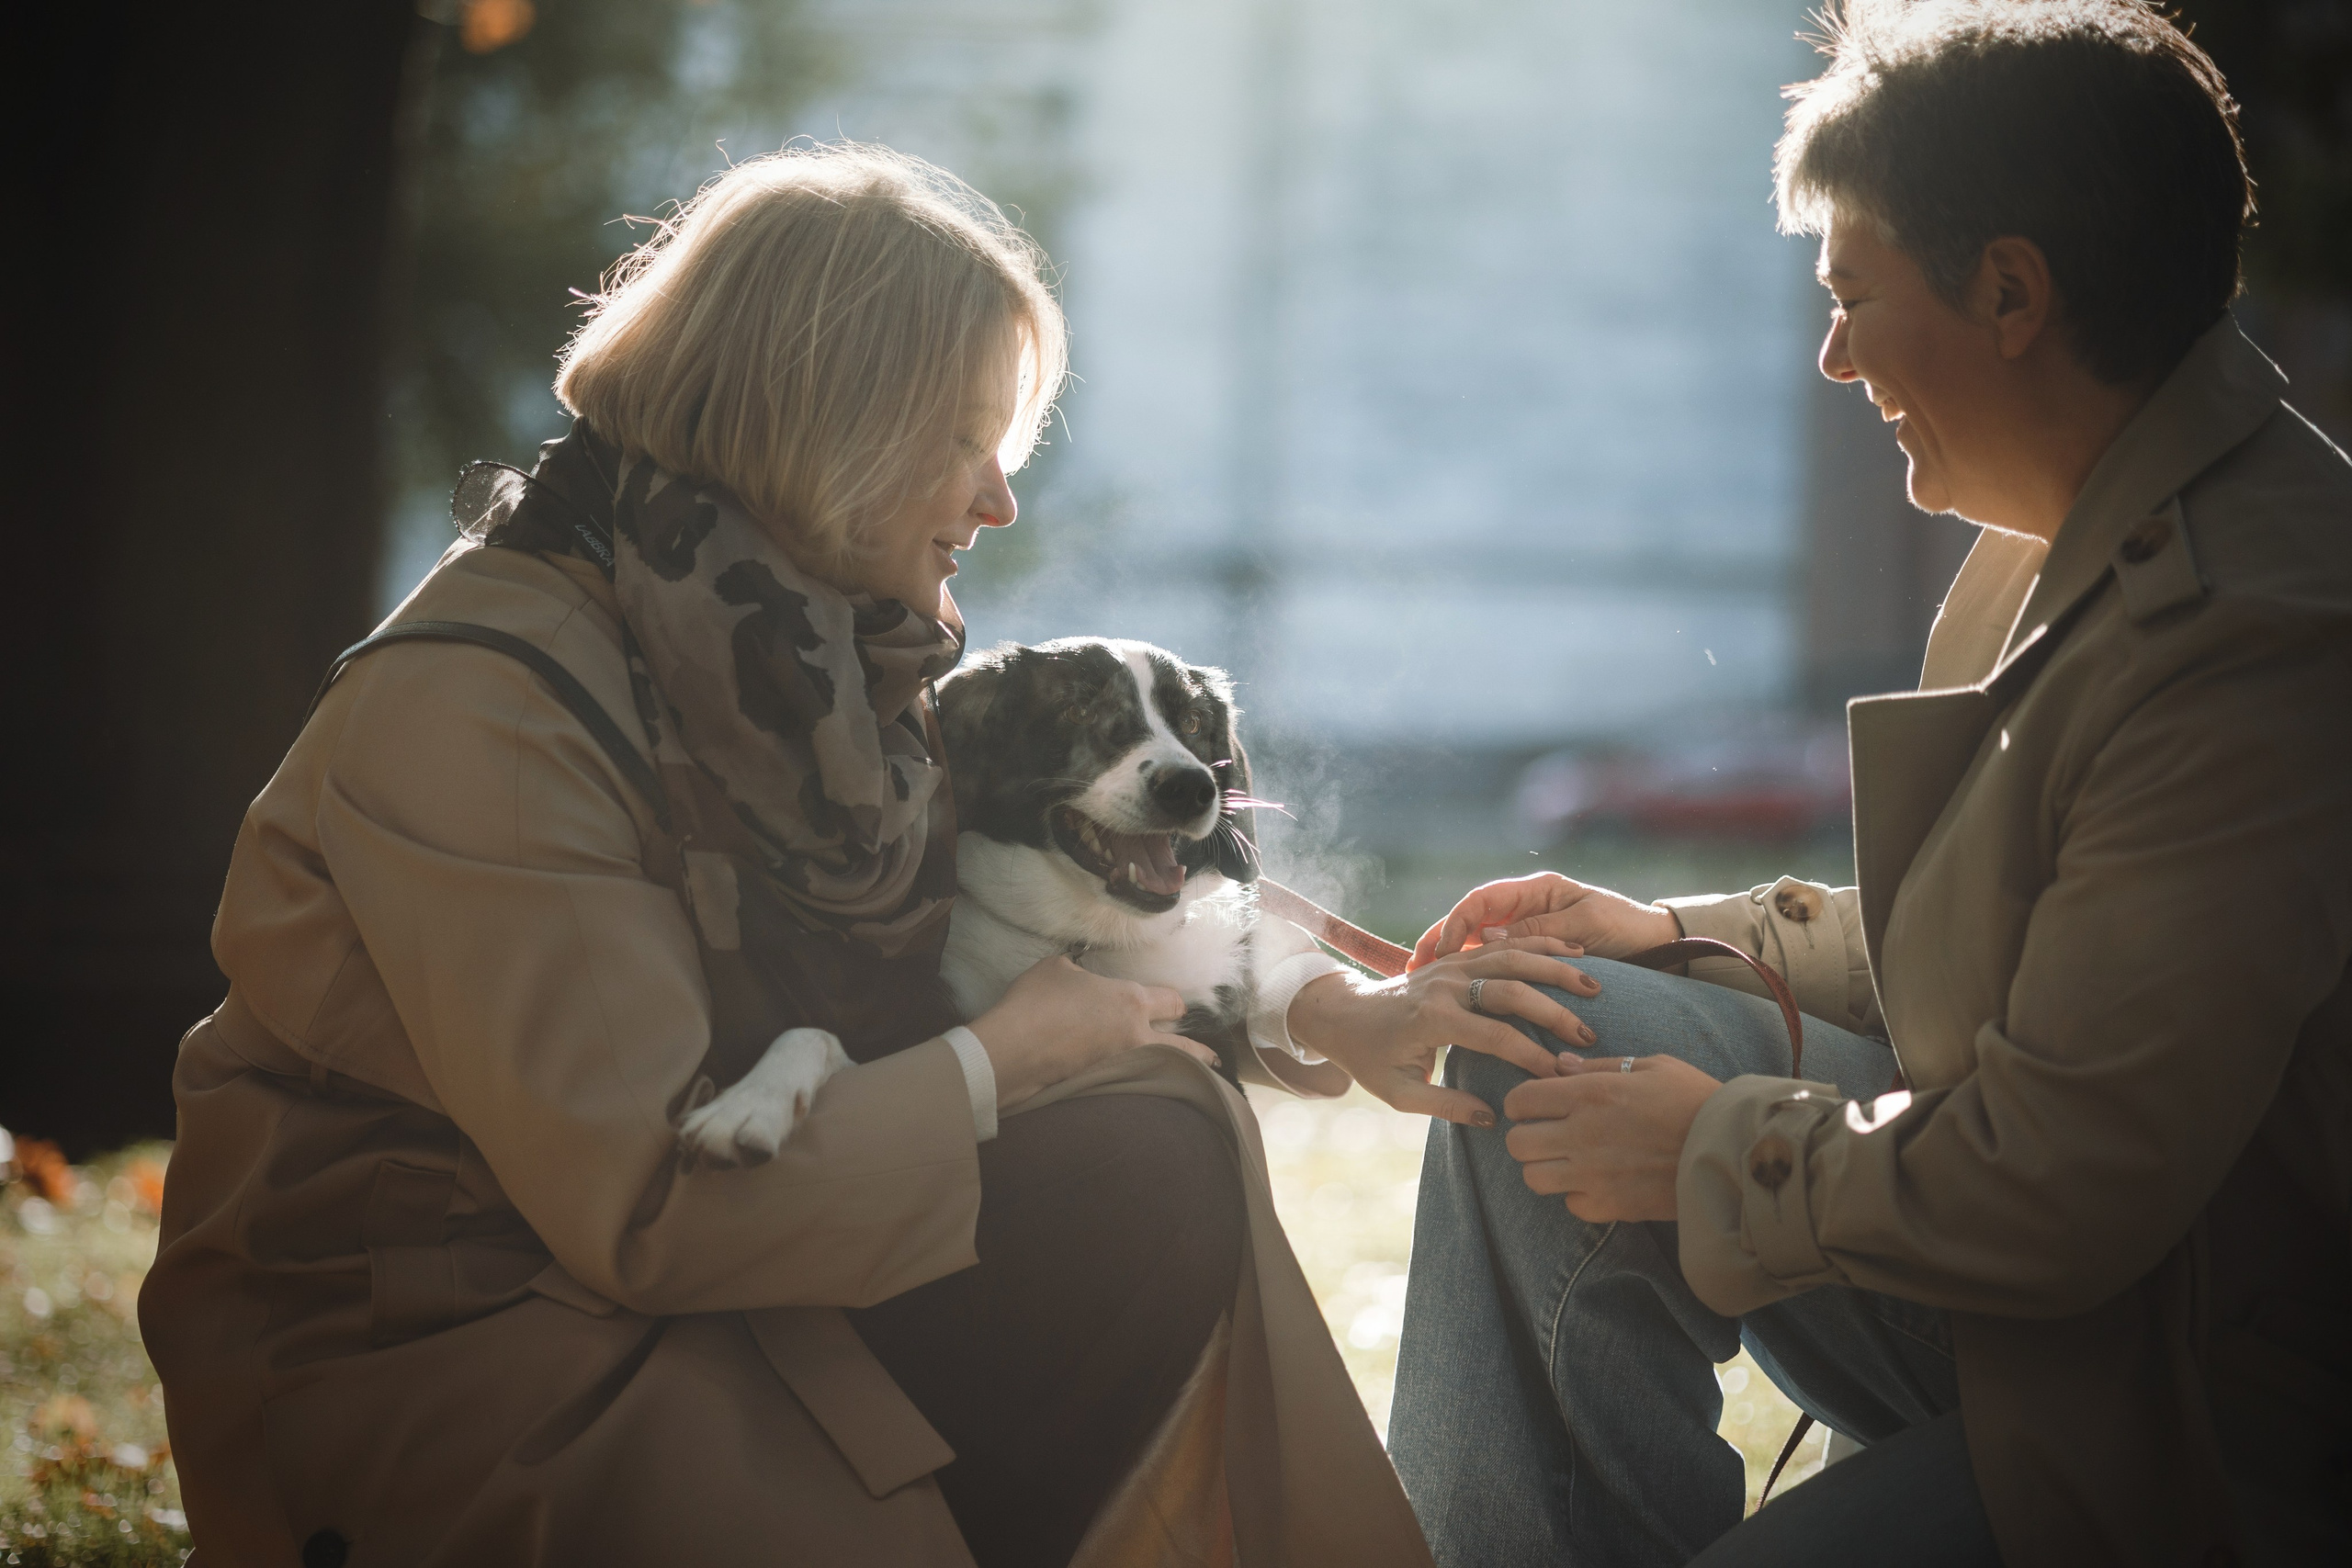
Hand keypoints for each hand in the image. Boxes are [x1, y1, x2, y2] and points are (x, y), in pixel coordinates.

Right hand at [966, 956, 1217, 1109]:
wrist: (1013, 1049)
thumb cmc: (1036, 1002)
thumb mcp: (1057, 968)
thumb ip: (1077, 969)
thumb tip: (1079, 972)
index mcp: (1130, 1000)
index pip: (1171, 1001)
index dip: (1176, 1002)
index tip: (1179, 1006)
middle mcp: (1136, 1036)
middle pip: (1183, 1047)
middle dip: (1199, 1051)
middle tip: (1212, 1055)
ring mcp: (1122, 1065)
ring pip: (1164, 1070)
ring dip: (1178, 1073)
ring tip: (1191, 1081)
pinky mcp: (1104, 1087)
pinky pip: (1134, 1084)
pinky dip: (1143, 1086)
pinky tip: (1142, 1089)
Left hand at [1287, 936, 1601, 1126]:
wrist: (1343, 1012)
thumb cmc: (1371, 1058)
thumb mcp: (1399, 1093)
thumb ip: (1445, 1105)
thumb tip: (1493, 1119)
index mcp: (1432, 1019)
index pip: (1494, 1035)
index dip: (1530, 1055)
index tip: (1560, 1075)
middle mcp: (1445, 984)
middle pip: (1510, 990)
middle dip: (1553, 1011)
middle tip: (1589, 1035)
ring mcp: (1451, 965)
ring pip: (1511, 957)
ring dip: (1554, 968)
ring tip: (1593, 984)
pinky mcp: (1456, 957)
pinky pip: (1502, 945)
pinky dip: (1537, 945)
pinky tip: (1570, 952)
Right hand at [1412, 872, 1679, 967]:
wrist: (1660, 944)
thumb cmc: (1628, 927)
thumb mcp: (1585, 924)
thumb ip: (1539, 931)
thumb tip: (1489, 939)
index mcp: (1536, 890)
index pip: (1481, 900)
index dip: (1456, 923)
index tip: (1443, 950)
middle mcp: (1525, 908)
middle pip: (1471, 922)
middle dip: (1442, 941)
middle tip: (1417, 967)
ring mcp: (1526, 932)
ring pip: (1479, 945)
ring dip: (1453, 960)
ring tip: (1425, 981)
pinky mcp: (1531, 957)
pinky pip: (1496, 965)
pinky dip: (1474, 977)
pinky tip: (1455, 996)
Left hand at [1500, 1055, 1722, 1221]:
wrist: (1733, 1150)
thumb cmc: (1696, 1100)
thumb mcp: (1653, 1066)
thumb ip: (1600, 1065)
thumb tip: (1561, 1064)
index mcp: (1590, 1094)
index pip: (1520, 1100)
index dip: (1521, 1102)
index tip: (1534, 1105)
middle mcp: (1582, 1135)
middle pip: (1517, 1143)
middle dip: (1526, 1136)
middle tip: (1547, 1134)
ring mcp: (1592, 1175)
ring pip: (1533, 1178)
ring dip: (1545, 1168)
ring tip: (1568, 1161)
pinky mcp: (1610, 1206)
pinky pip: (1570, 1204)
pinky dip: (1578, 1195)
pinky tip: (1598, 1182)